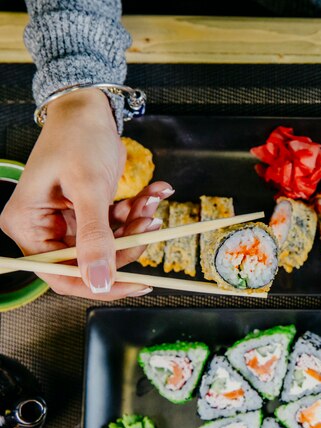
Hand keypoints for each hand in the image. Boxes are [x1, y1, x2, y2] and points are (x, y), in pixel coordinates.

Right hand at [0, 88, 172, 299]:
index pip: (61, 274)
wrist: (90, 109)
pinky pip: (117, 225)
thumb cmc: (78, 137)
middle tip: (150, 225)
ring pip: (110, 243)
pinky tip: (150, 193)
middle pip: (91, 261)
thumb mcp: (88, 188)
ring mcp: (68, 221)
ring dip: (136, 225)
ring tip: (150, 200)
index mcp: (28, 225)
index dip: (99, 284)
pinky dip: (136, 212)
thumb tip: (99, 283)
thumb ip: (94, 238)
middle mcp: (44, 227)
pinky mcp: (89, 211)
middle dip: (126, 244)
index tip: (137, 283)